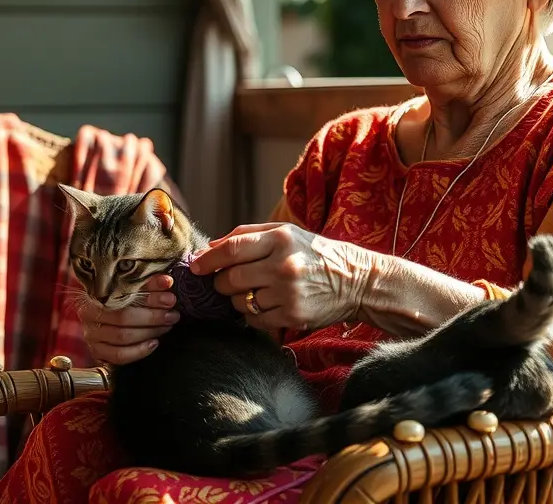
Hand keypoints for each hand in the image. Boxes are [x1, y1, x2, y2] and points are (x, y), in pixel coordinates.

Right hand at [79, 274, 179, 364]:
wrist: (105, 315)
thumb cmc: (121, 299)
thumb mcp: (131, 288)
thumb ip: (147, 284)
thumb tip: (167, 282)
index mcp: (95, 293)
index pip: (123, 294)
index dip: (149, 295)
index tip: (169, 296)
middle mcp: (89, 314)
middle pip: (124, 317)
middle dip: (153, 316)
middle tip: (172, 314)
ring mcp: (92, 335)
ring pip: (123, 337)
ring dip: (150, 332)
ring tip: (166, 326)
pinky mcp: (97, 351)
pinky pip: (119, 355)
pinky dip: (140, 350)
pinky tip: (154, 343)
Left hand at [190, 222, 374, 330]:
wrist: (356, 280)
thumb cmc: (314, 253)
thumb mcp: (286, 233)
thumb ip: (248, 235)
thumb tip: (211, 247)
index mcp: (280, 239)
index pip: (232, 249)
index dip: (208, 260)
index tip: (196, 267)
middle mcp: (283, 266)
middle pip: (231, 279)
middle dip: (221, 283)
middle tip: (225, 282)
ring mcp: (289, 293)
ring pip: (242, 302)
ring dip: (239, 299)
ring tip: (254, 292)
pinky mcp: (294, 316)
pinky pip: (256, 320)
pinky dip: (253, 315)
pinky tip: (266, 305)